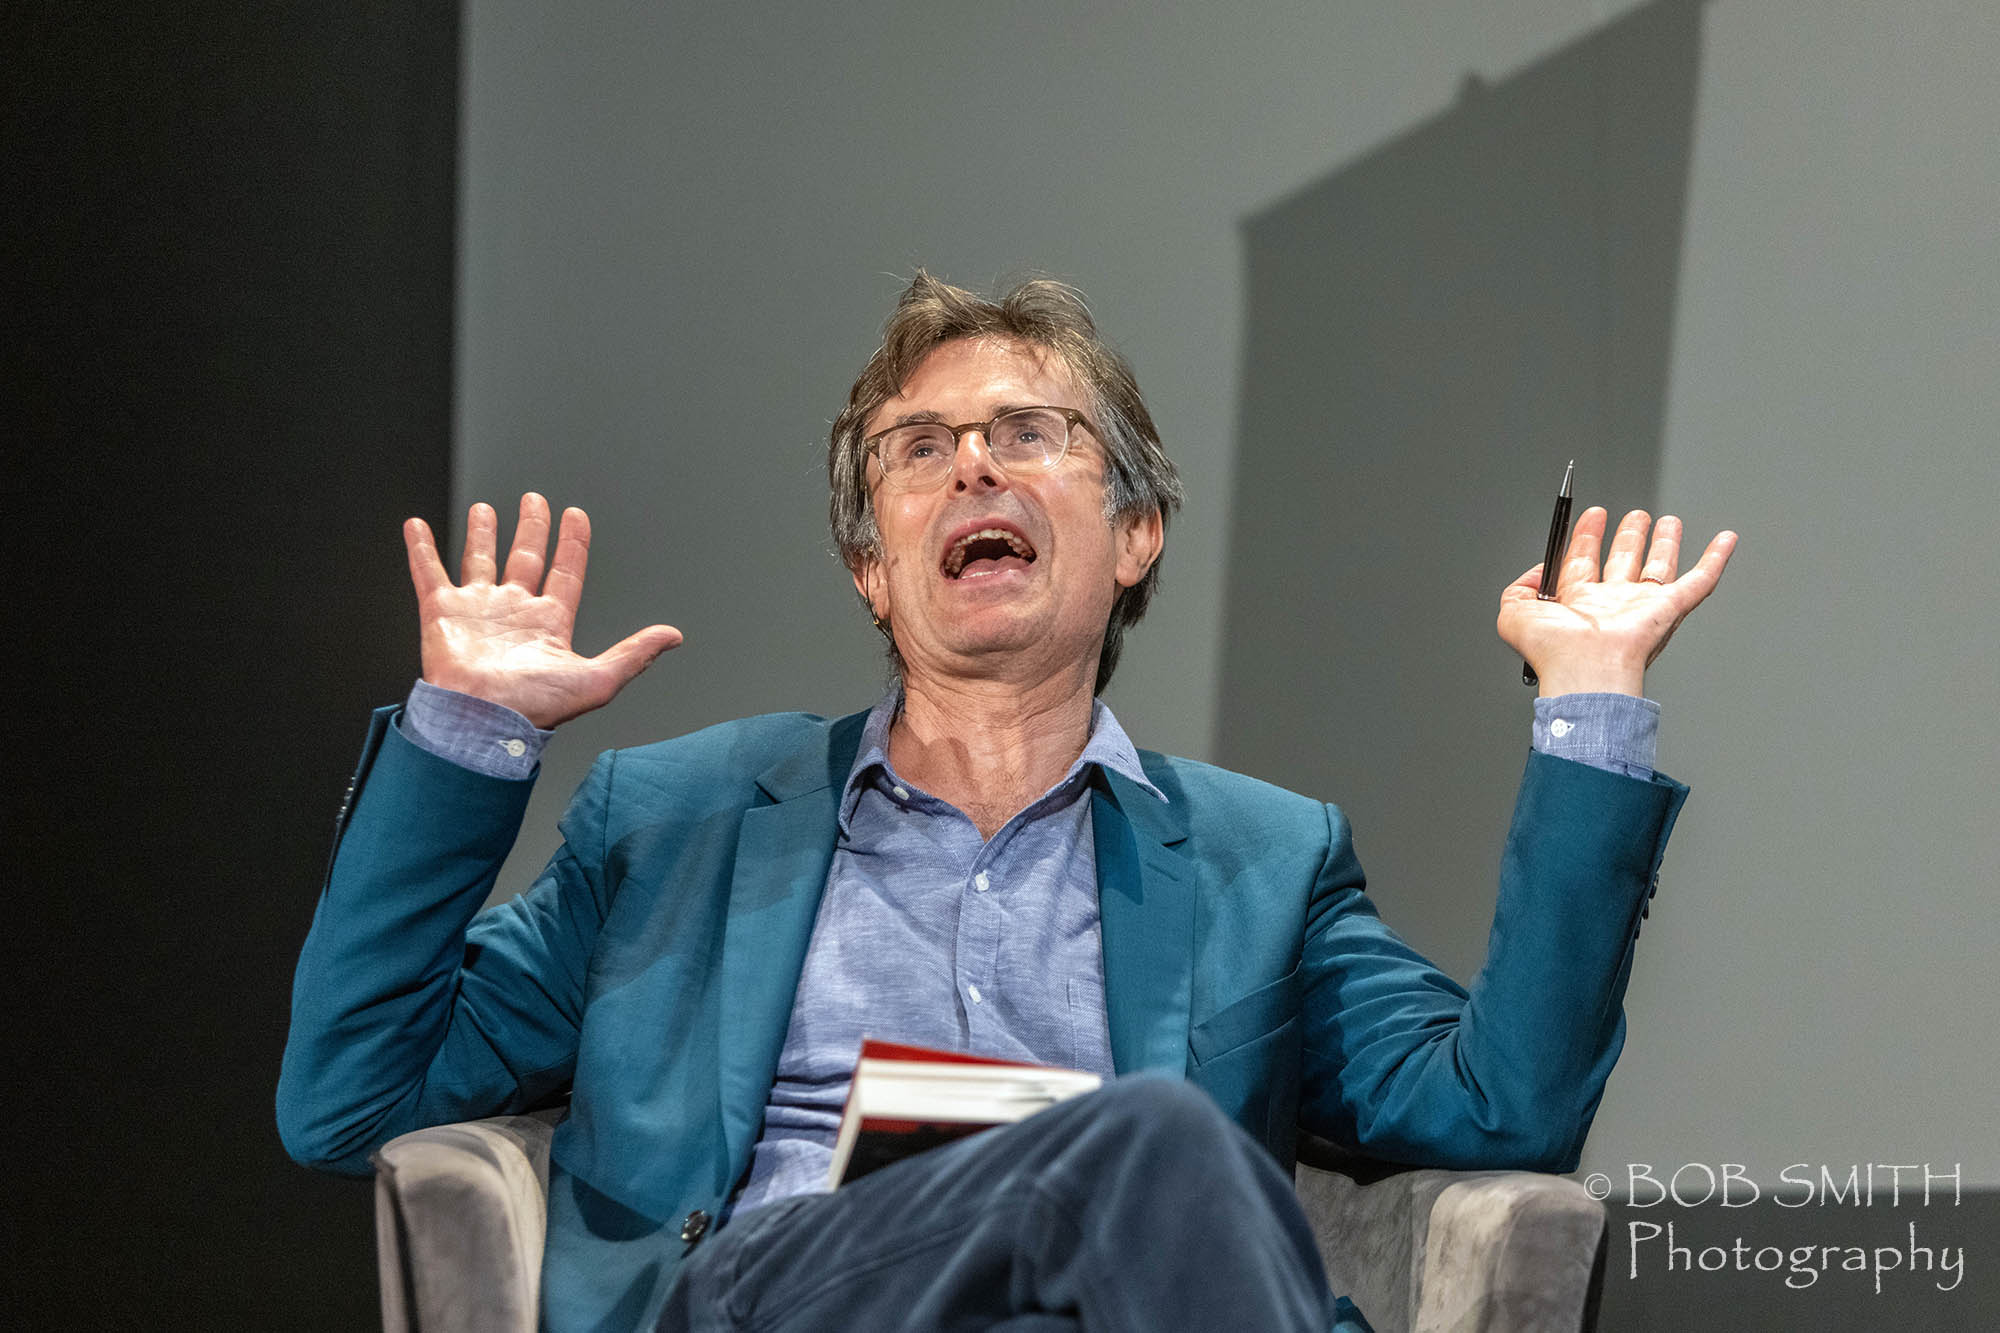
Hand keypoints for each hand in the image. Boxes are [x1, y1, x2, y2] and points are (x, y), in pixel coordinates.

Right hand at [403, 494, 681, 728]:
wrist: (482, 721)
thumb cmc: (535, 708)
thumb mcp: (598, 679)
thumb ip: (635, 653)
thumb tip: (674, 636)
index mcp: (548, 624)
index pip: (565, 573)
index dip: (573, 544)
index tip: (576, 516)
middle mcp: (514, 612)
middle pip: (526, 558)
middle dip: (532, 528)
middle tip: (535, 501)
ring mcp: (477, 610)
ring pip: (480, 560)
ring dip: (482, 533)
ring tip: (485, 508)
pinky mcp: (441, 612)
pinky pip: (429, 572)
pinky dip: (421, 549)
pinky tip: (416, 526)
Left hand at [1498, 507, 1736, 697]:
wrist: (1585, 669)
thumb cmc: (1553, 652)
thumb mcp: (1514, 615)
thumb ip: (1517, 589)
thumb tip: (1536, 573)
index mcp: (1579, 604)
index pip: (1584, 562)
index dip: (1588, 536)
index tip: (1593, 514)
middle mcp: (1612, 605)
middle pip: (1624, 560)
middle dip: (1629, 536)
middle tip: (1635, 515)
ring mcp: (1642, 607)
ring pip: (1658, 567)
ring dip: (1664, 543)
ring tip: (1667, 522)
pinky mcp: (1669, 610)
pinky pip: (1699, 581)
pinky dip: (1715, 559)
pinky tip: (1725, 539)